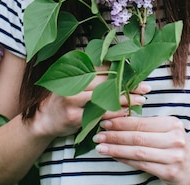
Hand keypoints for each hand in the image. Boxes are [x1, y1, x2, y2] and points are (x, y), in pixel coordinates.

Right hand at [33, 76, 149, 138]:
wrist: (44, 120)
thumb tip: (120, 68)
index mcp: (74, 71)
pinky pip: (99, 114)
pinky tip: (126, 113)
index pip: (102, 68)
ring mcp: (72, 100)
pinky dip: (115, 113)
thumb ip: (91, 75)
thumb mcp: (74, 82)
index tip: (138, 73)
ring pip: (104, 98)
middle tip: (145, 87)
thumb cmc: (64, 99)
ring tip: (141, 100)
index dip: (121, 71)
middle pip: (106, 82)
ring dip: (125, 99)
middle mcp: (72, 83)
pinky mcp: (74, 117)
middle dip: (127, 85)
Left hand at [93, 115, 189, 184]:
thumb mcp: (168, 129)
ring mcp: (172, 157)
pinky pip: (141, 165)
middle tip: (98, 135)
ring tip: (101, 147)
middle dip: (115, 136)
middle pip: (138, 137)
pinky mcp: (169, 172)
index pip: (142, 122)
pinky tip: (114, 156)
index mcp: (172, 124)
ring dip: (116, 149)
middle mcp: (174, 139)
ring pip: (138, 152)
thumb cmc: (176, 144)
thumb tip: (117, 121)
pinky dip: (125, 160)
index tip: (105, 121)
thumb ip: (148, 125)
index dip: (121, 122)